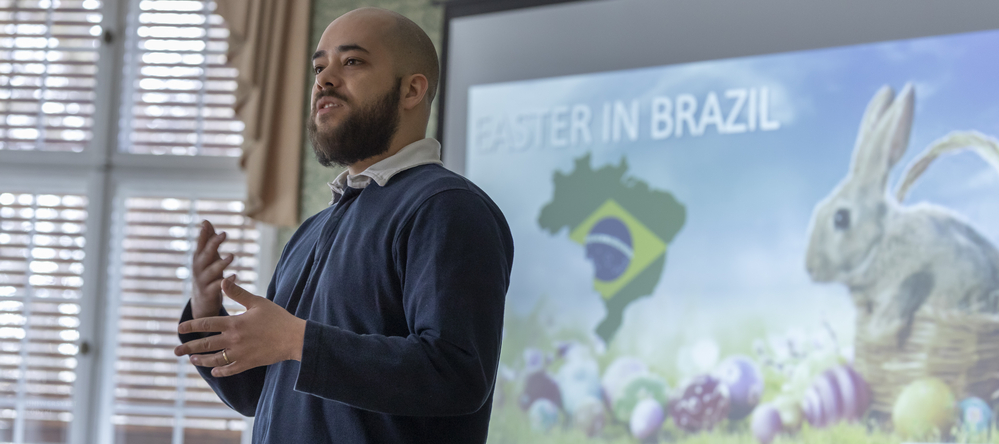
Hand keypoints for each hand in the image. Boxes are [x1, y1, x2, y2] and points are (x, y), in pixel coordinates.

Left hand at [174, 276, 306, 376]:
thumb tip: (222, 281)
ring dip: (202, 360)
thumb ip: (238, 293)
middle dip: (189, 347)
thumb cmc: (277, 317)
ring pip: (215, 360)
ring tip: (192, 359)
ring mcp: (240, 353)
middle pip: (206, 344)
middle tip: (176, 351)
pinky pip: (230, 369)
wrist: (294, 338)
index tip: (179, 328)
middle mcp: (234, 340)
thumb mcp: (257, 302)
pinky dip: (220, 371)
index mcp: (234, 323)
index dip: (191, 325)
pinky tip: (214, 372)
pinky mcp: (249, 363)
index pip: (206, 323)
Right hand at [191, 220, 233, 318]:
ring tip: (232, 256)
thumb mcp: (207, 258)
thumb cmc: (207, 274)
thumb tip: (205, 221)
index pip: (200, 244)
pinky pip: (217, 286)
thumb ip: (208, 240)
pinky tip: (234, 276)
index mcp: (199, 258)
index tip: (206, 223)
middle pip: (205, 255)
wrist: (202, 302)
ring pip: (212, 271)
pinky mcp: (209, 293)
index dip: (203, 234)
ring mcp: (203, 281)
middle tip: (224, 233)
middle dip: (213, 244)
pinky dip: (226, 281)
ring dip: (221, 263)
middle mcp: (199, 268)